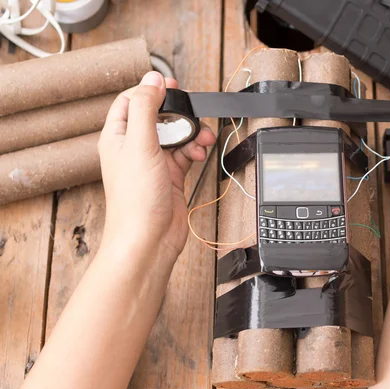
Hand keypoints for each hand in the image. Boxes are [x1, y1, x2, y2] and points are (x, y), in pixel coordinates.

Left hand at [98, 71, 215, 262]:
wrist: (149, 239)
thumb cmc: (136, 200)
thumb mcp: (140, 144)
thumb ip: (146, 108)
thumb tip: (152, 80)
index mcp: (117, 137)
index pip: (130, 101)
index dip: (150, 90)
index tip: (170, 86)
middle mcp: (134, 148)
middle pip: (158, 117)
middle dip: (179, 114)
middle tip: (192, 113)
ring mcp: (154, 162)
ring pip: (176, 135)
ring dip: (192, 133)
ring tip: (203, 138)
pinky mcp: (171, 176)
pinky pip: (186, 153)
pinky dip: (195, 150)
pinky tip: (200, 154)